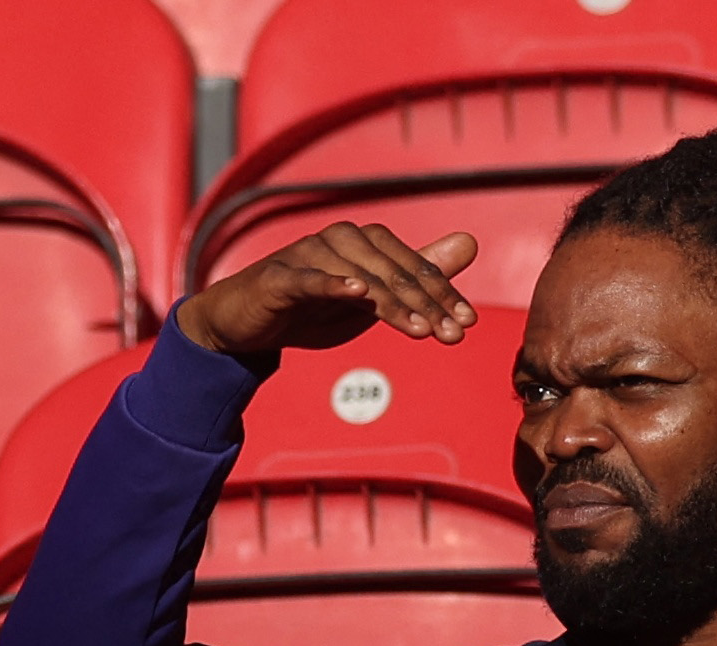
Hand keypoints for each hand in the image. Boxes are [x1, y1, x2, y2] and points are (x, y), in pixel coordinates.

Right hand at [179, 223, 479, 359]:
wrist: (246, 323)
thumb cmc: (311, 308)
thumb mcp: (371, 299)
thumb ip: (418, 274)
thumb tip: (470, 242)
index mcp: (365, 242)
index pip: (412, 268)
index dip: (442, 294)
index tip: (467, 323)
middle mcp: (340, 240)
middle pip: (392, 272)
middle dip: (426, 305)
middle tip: (452, 335)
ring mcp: (308, 255)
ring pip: (359, 278)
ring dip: (392, 303)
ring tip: (420, 330)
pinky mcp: (279, 278)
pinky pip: (309, 280)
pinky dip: (332, 284)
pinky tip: (357, 294)